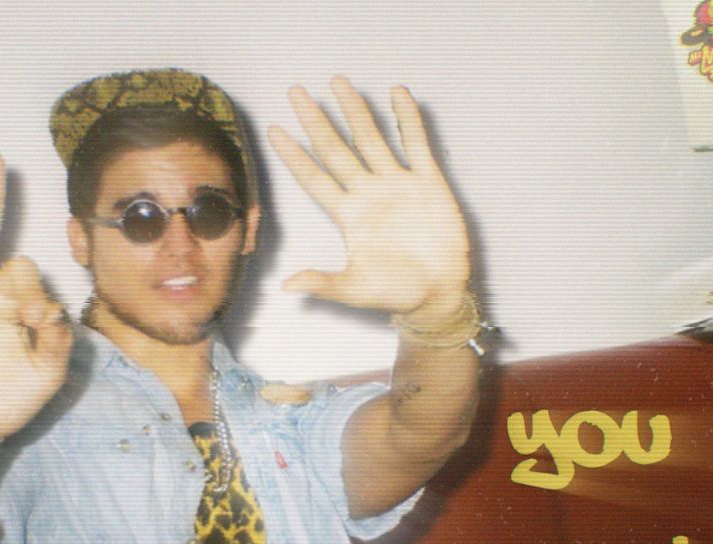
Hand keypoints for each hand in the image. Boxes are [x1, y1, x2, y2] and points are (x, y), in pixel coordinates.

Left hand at [268, 76, 470, 323]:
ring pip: (371, 138)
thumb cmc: (395, 293)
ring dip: (355, 111)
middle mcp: (368, 193)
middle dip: (315, 121)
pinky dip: (407, 119)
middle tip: (296, 92)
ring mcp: (397, 184)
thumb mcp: (354, 289)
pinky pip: (416, 144)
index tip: (274, 130)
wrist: (437, 293)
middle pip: (335, 149)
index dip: (294, 156)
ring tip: (339, 82)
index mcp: (348, 216)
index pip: (314, 178)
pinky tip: (397, 94)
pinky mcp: (428, 182)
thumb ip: (323, 282)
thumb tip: (287, 286)